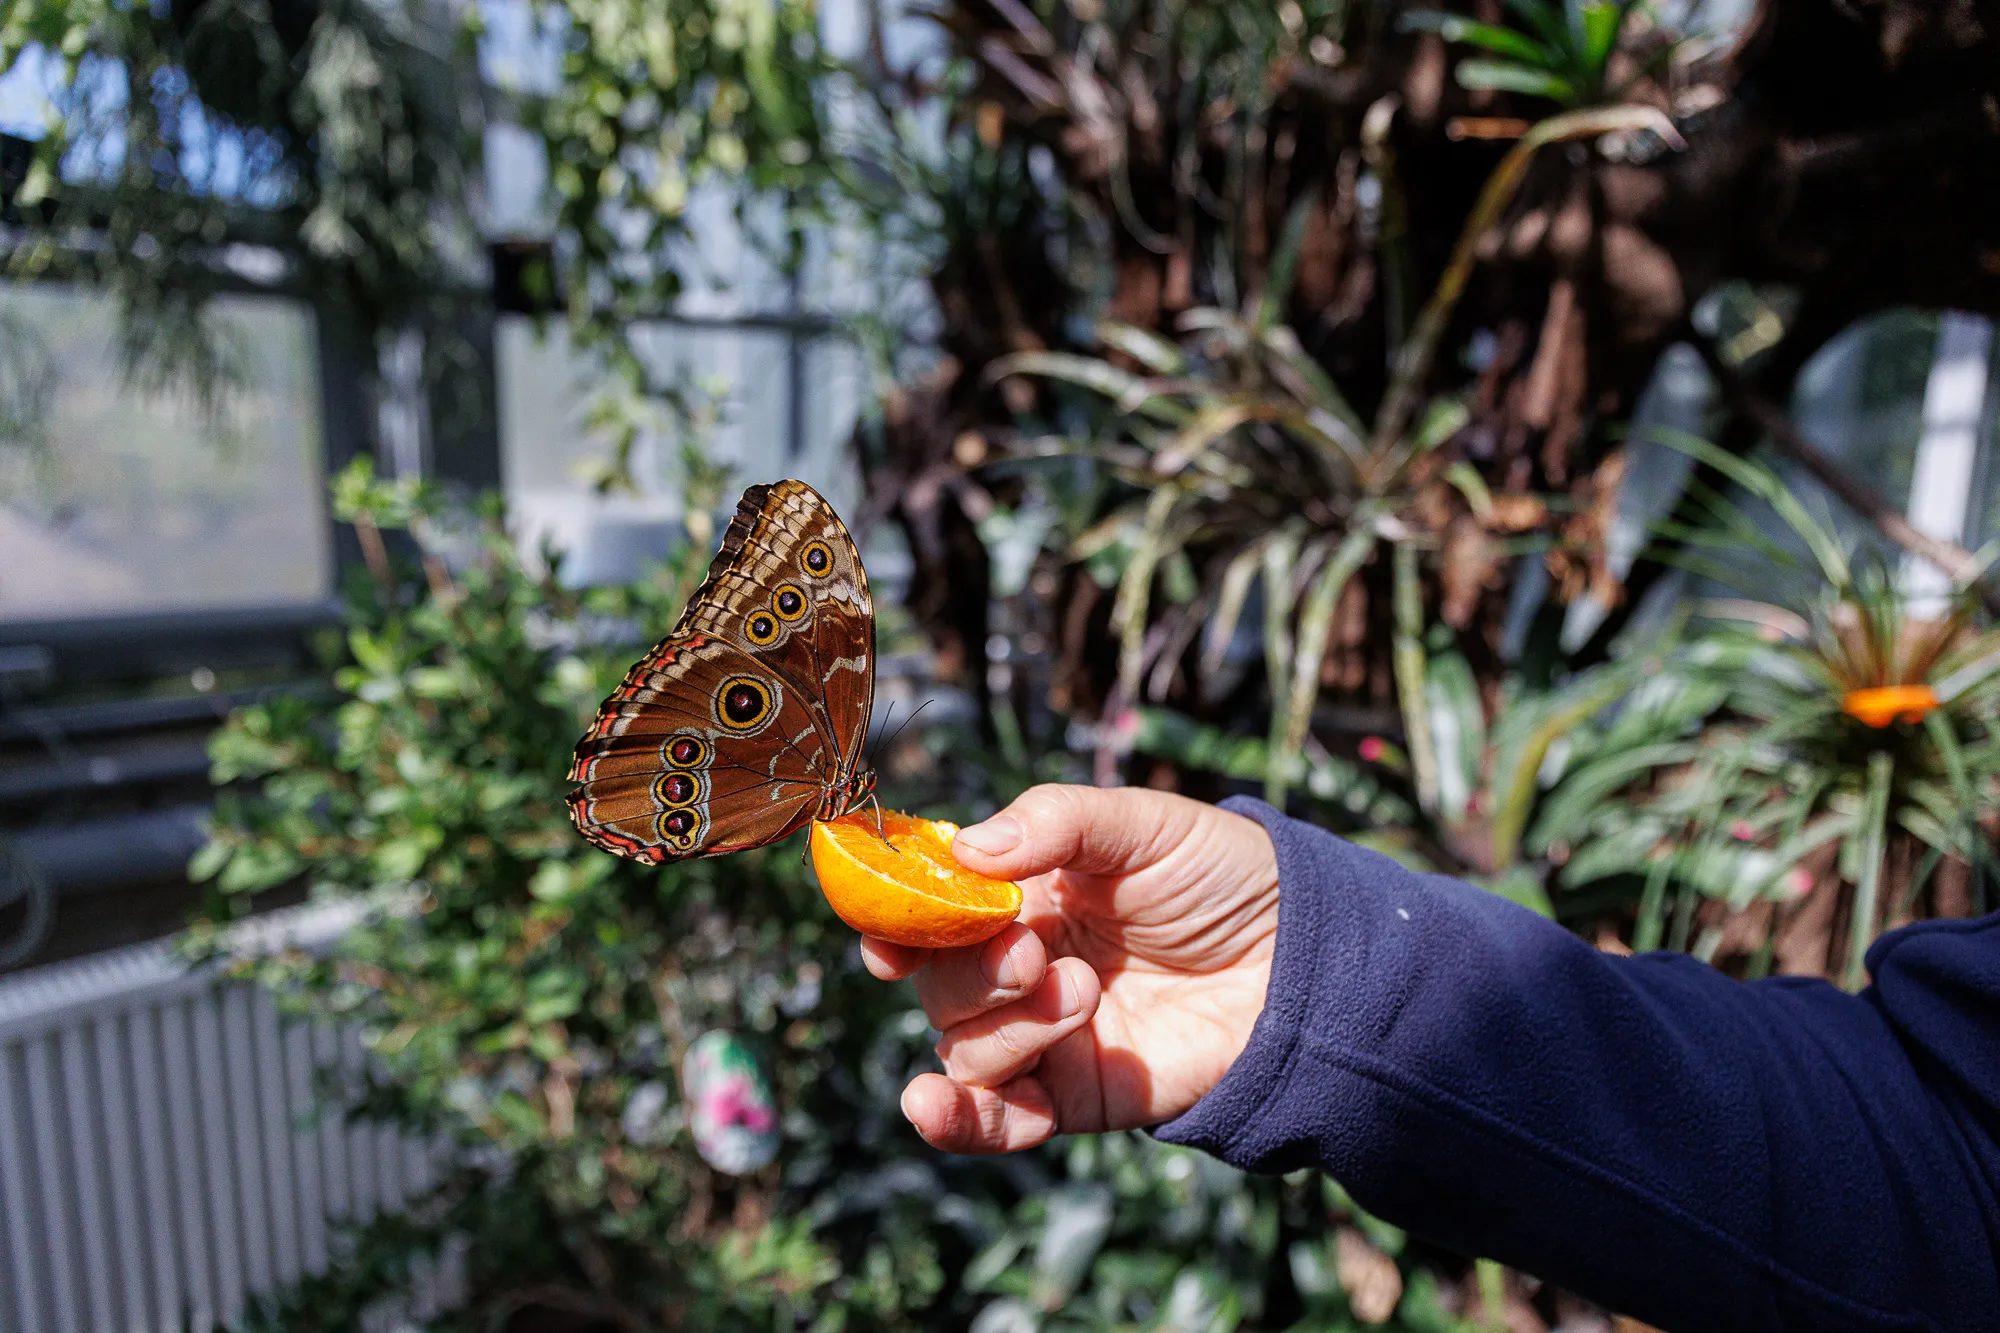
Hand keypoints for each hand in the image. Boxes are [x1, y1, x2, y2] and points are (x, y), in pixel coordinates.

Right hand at [861, 784, 1278, 1153]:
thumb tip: (966, 852)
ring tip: (1085, 994)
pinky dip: (959, 1122)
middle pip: (939, 984)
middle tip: (1033, 952)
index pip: (929, 910)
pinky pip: (994, 1122)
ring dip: (1006, 1027)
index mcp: (1021, 894)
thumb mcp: (1142, 824)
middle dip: (972, 971)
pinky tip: (935, 1107)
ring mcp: (1043, 1034)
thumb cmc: (1222, 877)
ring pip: (963, 1048)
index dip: (894, 920)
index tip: (885, 932)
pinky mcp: (1073, 1095)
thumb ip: (1055, 823)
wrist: (1303, 961)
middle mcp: (1018, 966)